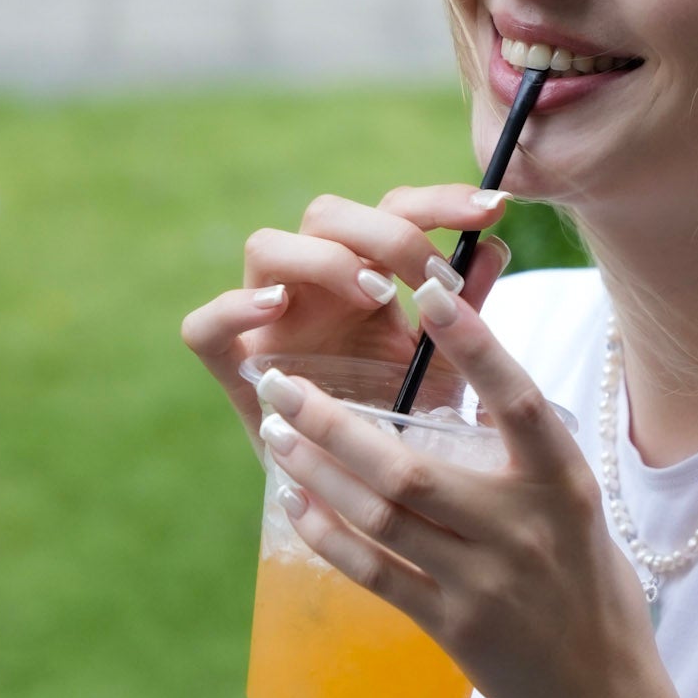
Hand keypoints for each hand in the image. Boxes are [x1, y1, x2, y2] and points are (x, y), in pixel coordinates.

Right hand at [180, 187, 511, 459]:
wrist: (370, 496)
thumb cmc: (406, 420)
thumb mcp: (447, 366)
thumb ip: (466, 311)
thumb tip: (493, 248)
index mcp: (366, 274)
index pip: (393, 209)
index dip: (440, 201)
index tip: (492, 209)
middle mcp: (311, 286)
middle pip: (327, 214)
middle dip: (388, 233)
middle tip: (434, 279)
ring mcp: (266, 321)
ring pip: (266, 247)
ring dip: (327, 261)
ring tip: (377, 297)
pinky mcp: (233, 367)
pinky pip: (203, 327)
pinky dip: (233, 310)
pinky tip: (276, 308)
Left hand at [252, 276, 678, 697]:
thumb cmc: (588, 586)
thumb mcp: (577, 509)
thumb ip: (527, 456)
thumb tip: (472, 389)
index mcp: (564, 486)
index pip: (517, 401)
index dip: (475, 345)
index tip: (427, 292)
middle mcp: (523, 530)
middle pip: (409, 467)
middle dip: (334, 421)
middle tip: (281, 382)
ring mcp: (484, 583)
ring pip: (380, 516)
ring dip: (317, 472)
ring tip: (275, 434)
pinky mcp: (453, 628)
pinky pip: (376, 573)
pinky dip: (329, 536)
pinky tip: (295, 504)